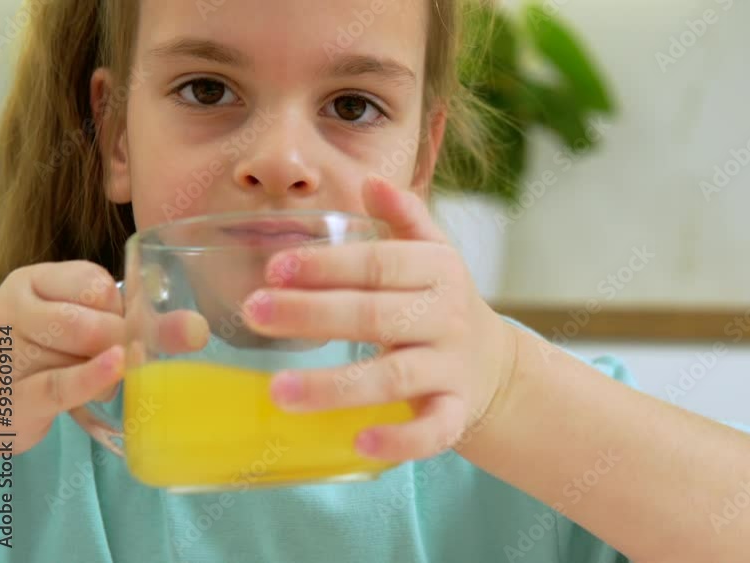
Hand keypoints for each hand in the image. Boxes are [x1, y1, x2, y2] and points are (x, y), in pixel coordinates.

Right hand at [0, 261, 206, 465]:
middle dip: (117, 342)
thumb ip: (139, 323)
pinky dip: (94, 377)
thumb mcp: (79, 327)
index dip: (118, 308)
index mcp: (32, 282)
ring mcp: (6, 354)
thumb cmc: (44, 359)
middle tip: (115, 357)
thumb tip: (198, 329)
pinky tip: (117, 368)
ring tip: (98, 379)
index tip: (114, 322)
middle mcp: (12, 311)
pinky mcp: (11, 396)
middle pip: (92, 320)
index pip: (94, 283)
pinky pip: (61, 384)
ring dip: (107, 373)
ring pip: (81, 353)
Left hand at [243, 176, 517, 461]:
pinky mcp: (457, 413)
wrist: (494, 364)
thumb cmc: (441, 302)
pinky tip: (360, 444)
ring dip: (336, 385)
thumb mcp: (432, 254)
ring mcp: (451, 368)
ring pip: (395, 377)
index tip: (274, 267)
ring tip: (278, 391)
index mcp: (437, 270)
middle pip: (376, 315)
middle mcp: (446, 316)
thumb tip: (372, 180)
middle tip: (255, 312)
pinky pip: (434, 430)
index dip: (328, 265)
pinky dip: (402, 440)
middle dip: (313, 314)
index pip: (380, 263)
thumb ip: (403, 218)